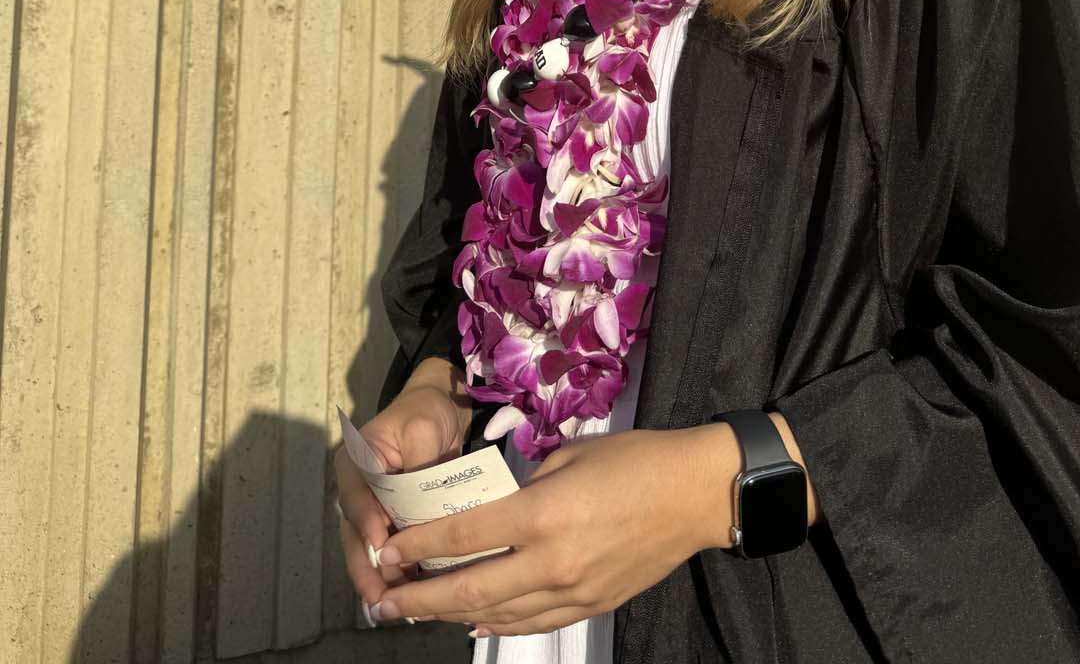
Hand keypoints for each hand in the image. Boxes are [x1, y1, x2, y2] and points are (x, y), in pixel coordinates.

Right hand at [335, 375, 470, 622]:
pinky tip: (404, 596)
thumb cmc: (425, 414)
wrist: (437, 409)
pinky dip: (393, 570)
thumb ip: (417, 466)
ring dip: (378, 576)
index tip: (381, 547)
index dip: (367, 523)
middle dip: (366, 566)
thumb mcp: (422, 430)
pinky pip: (385, 548)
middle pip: (355, 532)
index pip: (356, 496)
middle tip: (378, 598)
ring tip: (389, 608)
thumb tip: (417, 508)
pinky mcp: (386, 519)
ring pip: (367, 547)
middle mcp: (355, 487)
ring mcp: (369, 506)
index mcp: (355, 460)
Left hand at [370, 426, 720, 636]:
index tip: (388, 550)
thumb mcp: (570, 455)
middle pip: (470, 589)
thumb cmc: (634, 459)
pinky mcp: (589, 607)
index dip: (421, 546)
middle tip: (384, 602)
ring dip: (451, 616)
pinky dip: (496, 624)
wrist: (694, 494)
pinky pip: (532, 624)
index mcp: (544, 513)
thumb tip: (493, 507)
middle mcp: (552, 561)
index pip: (466, 536)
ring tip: (418, 612)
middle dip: (420, 598)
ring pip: (497, 614)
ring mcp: (572, 591)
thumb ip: (526, 486)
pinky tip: (473, 621)